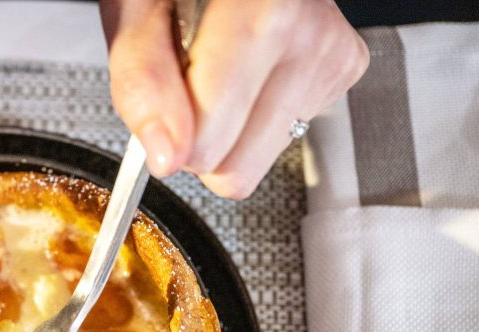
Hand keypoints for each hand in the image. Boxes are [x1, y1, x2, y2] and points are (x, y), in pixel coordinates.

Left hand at [100, 0, 368, 197]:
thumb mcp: (135, 15)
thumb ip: (142, 84)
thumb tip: (166, 157)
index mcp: (263, 12)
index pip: (209, 140)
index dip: (172, 137)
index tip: (165, 103)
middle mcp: (310, 32)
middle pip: (237, 168)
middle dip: (201, 140)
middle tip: (191, 86)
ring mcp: (331, 55)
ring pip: (259, 163)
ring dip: (228, 131)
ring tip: (220, 74)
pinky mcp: (343, 70)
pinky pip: (284, 140)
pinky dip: (255, 116)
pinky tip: (249, 70)